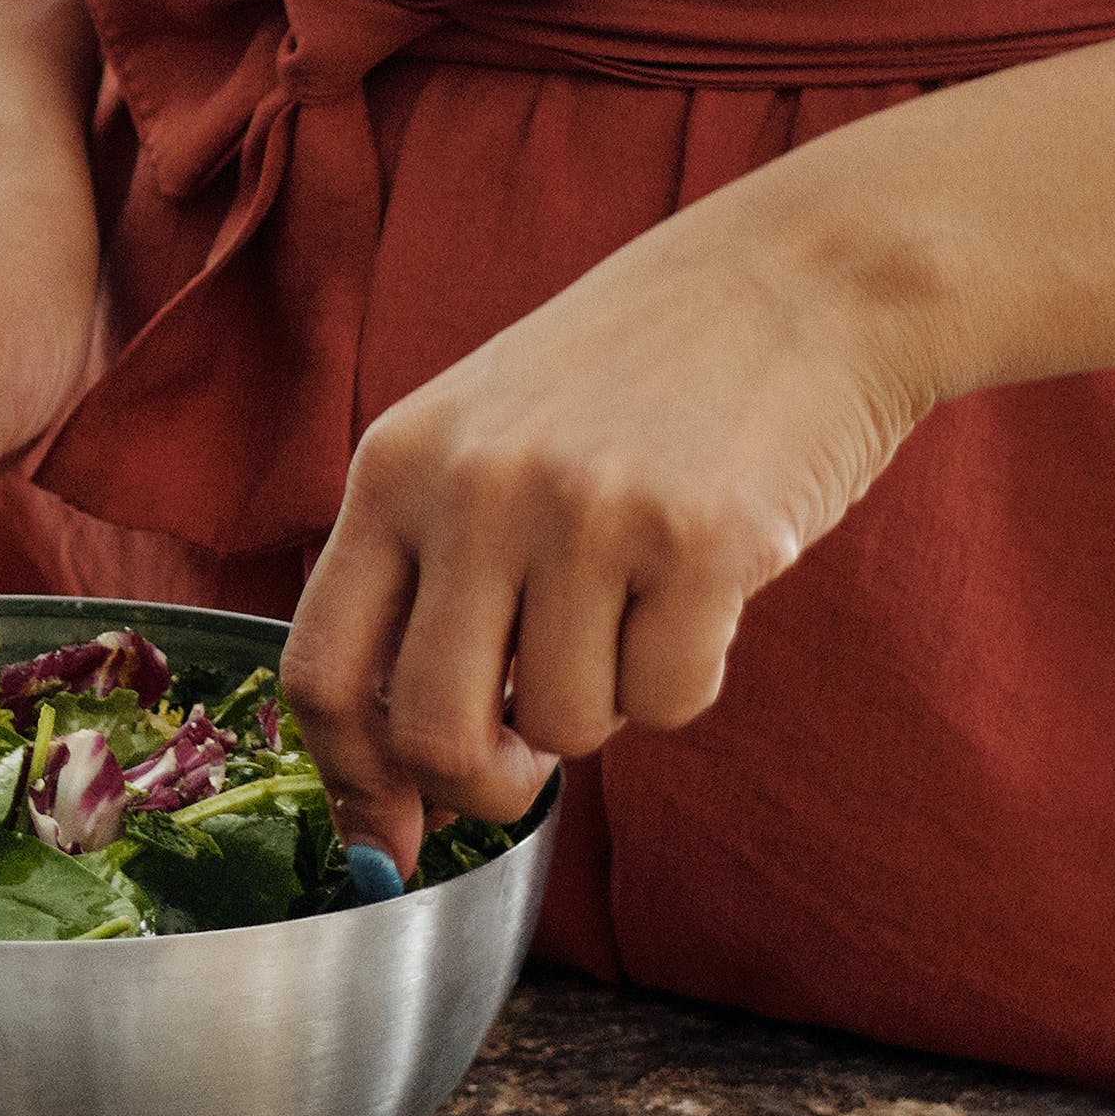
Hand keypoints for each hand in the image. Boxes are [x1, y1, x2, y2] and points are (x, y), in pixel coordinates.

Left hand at [278, 187, 943, 872]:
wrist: (796, 281)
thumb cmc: (632, 384)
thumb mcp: (483, 445)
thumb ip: (428, 587)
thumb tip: (391, 798)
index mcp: (395, 465)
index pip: (319, 671)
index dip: (351, 780)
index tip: (393, 834)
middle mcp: (473, 486)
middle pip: (433, 732)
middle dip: (486, 787)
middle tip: (529, 761)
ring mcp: (584, 511)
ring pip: (570, 729)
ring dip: (608, 701)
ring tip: (635, 594)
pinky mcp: (698, 542)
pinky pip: (670, 703)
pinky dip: (689, 674)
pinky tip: (703, 582)